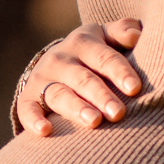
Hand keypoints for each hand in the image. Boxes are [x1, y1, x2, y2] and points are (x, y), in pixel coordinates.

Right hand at [15, 18, 145, 138]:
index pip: (103, 57)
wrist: (55, 63)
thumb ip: (124, 32)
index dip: (119, 72)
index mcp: (82, 42)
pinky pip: (27, 110)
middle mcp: (60, 59)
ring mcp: (42, 79)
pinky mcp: (27, 99)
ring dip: (76, 109)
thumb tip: (137, 34)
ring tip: (94, 122)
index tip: (135, 88)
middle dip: (101, 96)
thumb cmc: (94, 53)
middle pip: (83, 79)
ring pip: (60, 95)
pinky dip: (33, 120)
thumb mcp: (107, 37)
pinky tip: (45, 131)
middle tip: (118, 113)